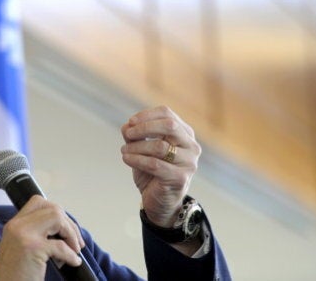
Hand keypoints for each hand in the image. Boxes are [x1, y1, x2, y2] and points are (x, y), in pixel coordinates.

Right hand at [0, 196, 84, 280]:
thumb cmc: (14, 275)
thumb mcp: (20, 249)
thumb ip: (35, 235)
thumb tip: (63, 230)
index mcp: (14, 225)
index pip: (38, 202)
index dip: (57, 213)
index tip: (64, 230)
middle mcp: (17, 226)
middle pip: (52, 208)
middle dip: (70, 224)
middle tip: (76, 243)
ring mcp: (23, 235)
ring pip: (57, 217)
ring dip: (71, 234)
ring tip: (74, 250)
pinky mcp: (32, 248)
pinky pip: (61, 245)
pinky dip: (71, 255)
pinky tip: (73, 262)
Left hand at [120, 106, 200, 227]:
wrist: (160, 202)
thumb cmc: (153, 172)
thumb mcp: (142, 150)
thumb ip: (136, 136)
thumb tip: (126, 125)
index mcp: (184, 134)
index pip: (167, 114)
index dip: (147, 115)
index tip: (130, 122)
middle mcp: (191, 146)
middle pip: (169, 125)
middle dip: (144, 128)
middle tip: (127, 134)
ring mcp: (189, 162)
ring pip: (160, 146)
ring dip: (137, 147)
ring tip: (124, 151)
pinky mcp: (181, 178)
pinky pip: (155, 164)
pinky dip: (137, 160)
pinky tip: (127, 159)